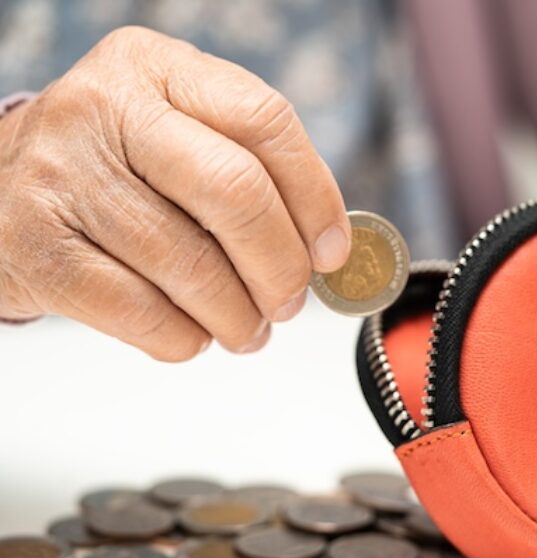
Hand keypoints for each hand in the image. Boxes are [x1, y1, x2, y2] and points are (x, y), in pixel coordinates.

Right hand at [0, 27, 349, 359]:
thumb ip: (251, 173)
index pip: (264, 121)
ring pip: (192, 266)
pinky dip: (185, 339)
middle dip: (280, 267)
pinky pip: (144, 315)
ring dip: (238, 317)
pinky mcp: (37, 249)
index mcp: (158, 68)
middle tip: (290, 302)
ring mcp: (63, 175)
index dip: (315, 197)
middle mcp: (106, 108)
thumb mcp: (179, 138)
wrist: (1, 191)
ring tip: (248, 329)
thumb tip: (325, 250)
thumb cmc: (117, 172)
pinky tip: (194, 334)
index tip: (332, 252)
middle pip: (235, 193)